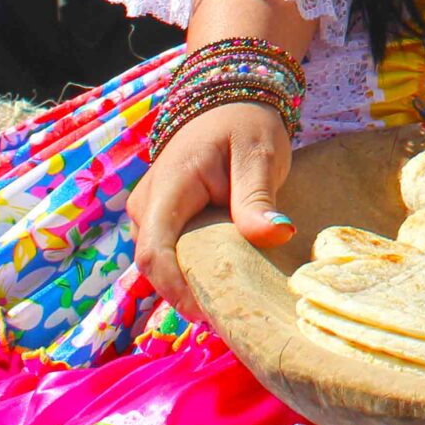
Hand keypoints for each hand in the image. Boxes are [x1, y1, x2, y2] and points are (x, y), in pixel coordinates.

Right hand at [128, 99, 295, 320]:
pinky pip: (171, 256)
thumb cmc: (245, 125)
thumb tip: (276, 235)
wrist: (229, 103)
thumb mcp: (260, 155)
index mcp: (169, 186)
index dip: (176, 288)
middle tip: (232, 321)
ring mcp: (151, 214)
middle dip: (187, 296)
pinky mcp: (163, 222)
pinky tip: (225, 288)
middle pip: (155, 266)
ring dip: (190, 287)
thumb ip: (259, 198)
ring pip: (162, 265)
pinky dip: (194, 273)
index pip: (155, 250)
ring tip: (232, 310)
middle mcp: (148, 204)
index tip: (210, 313)